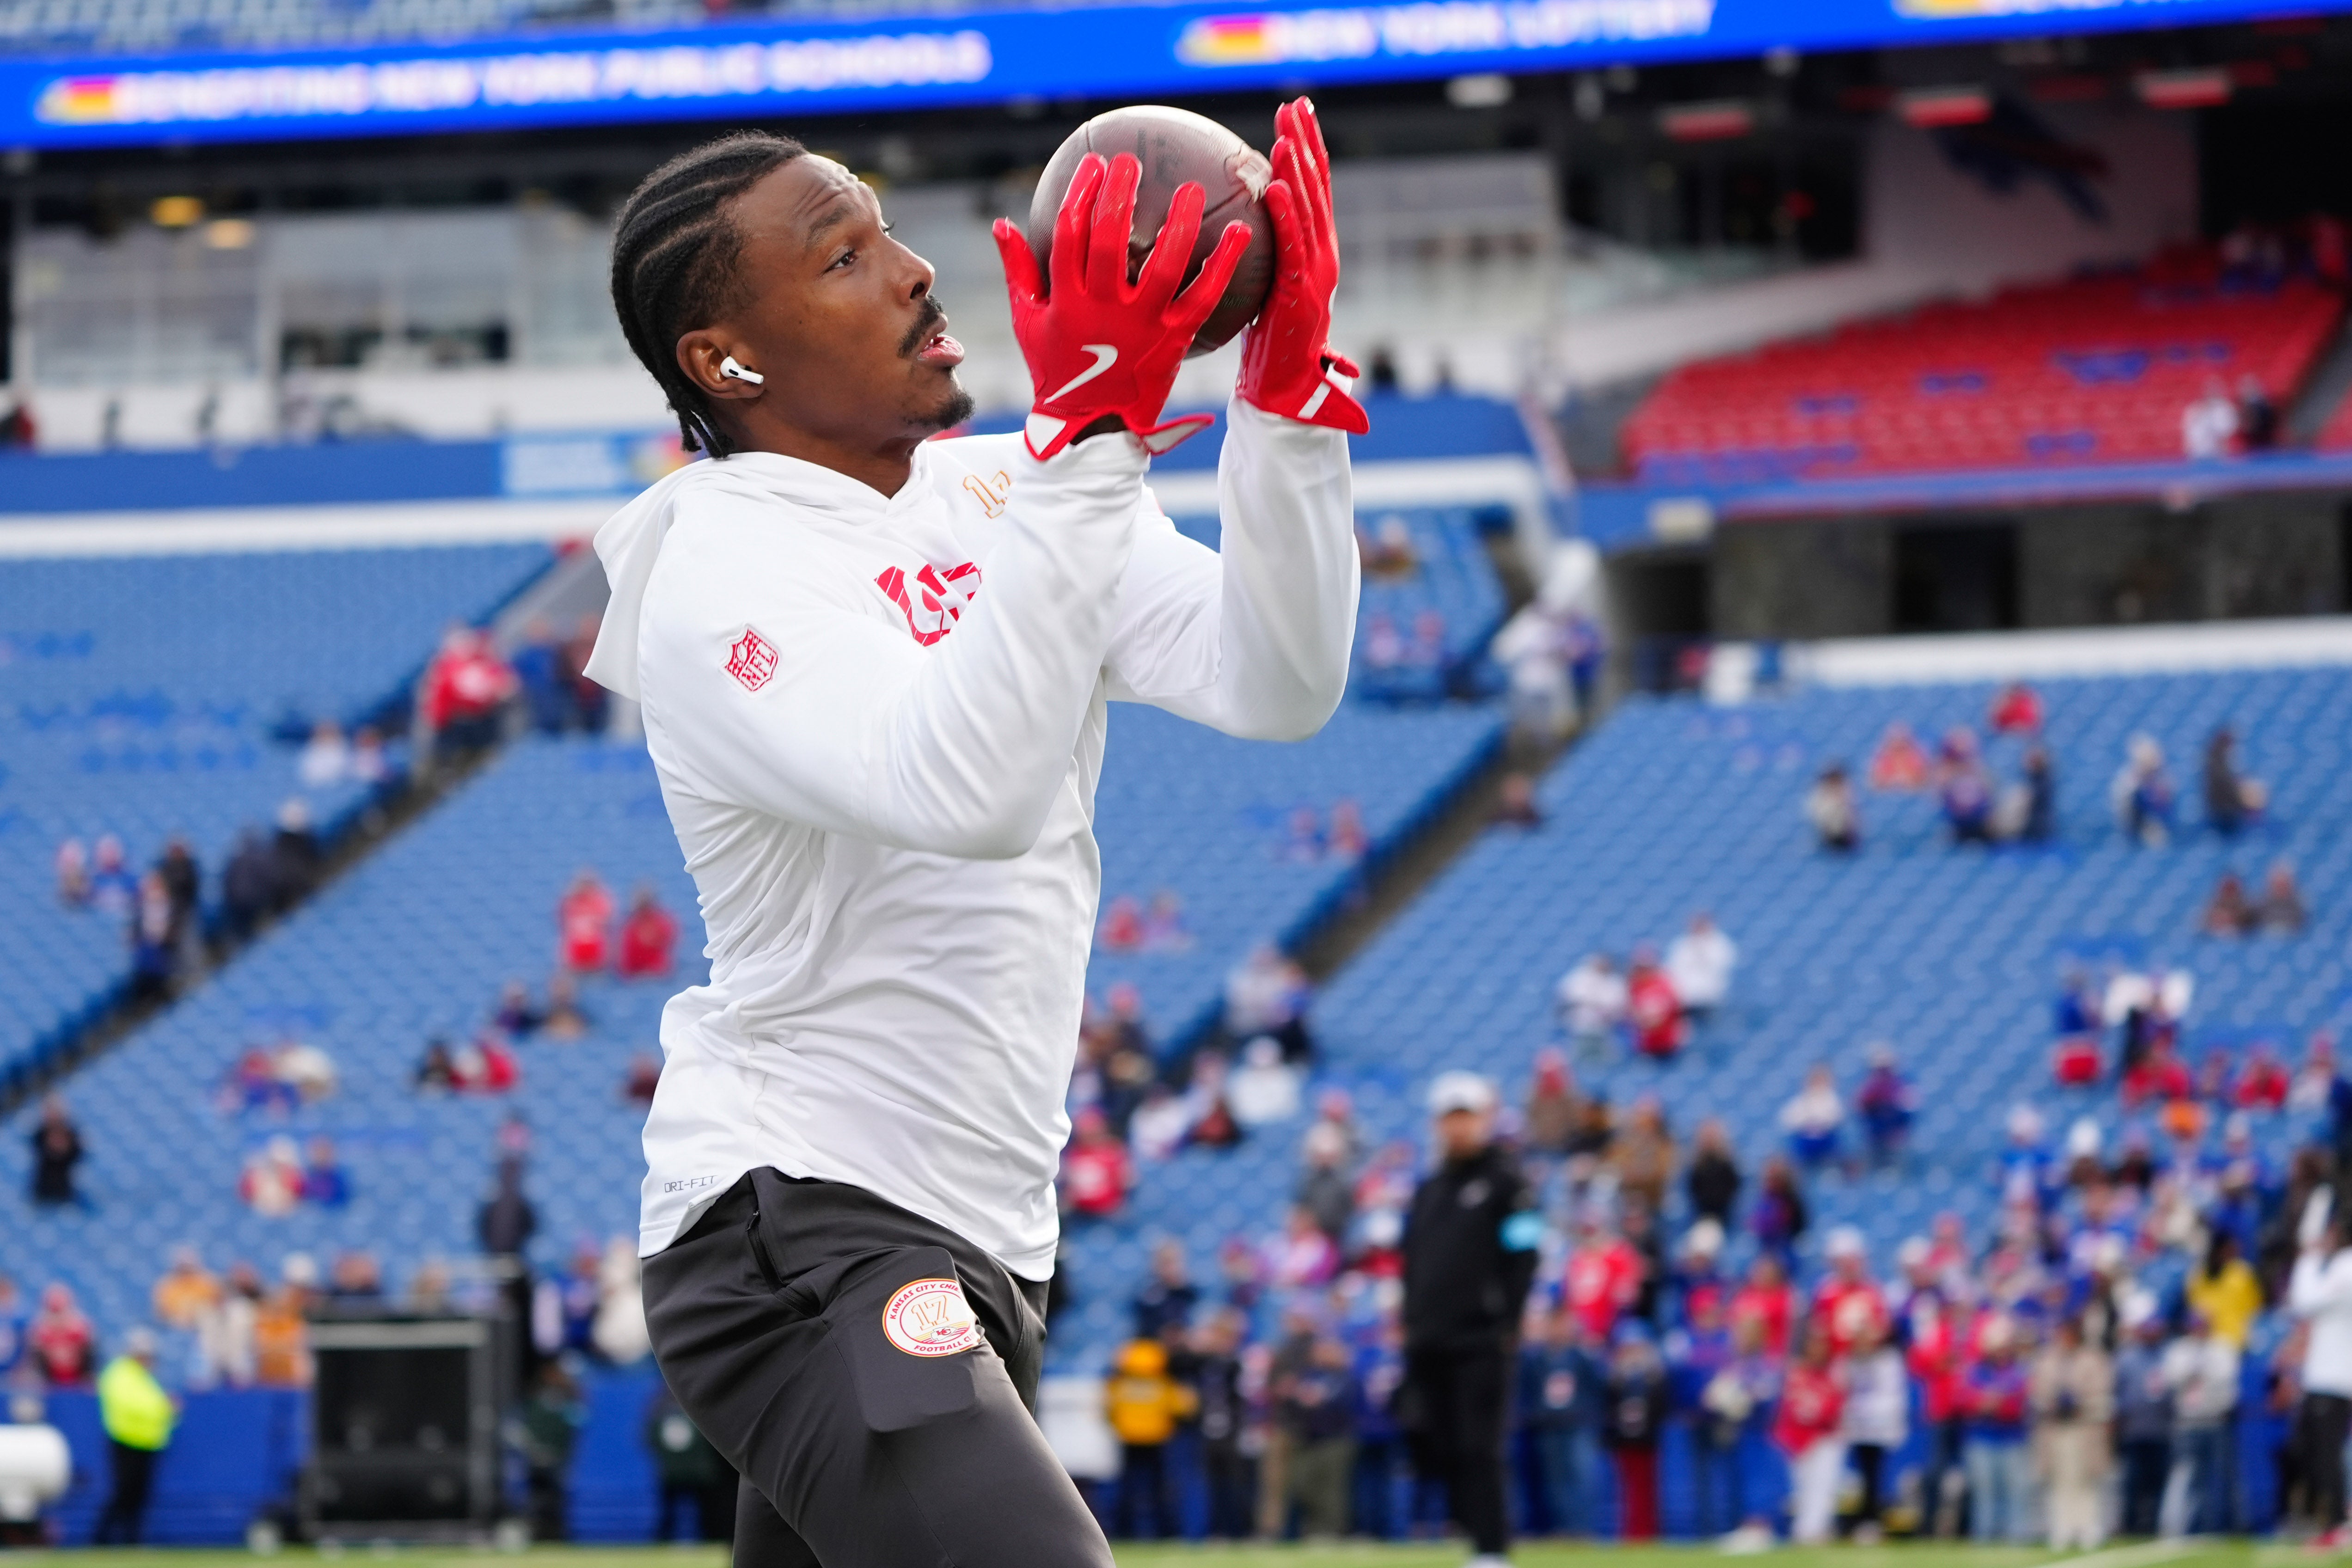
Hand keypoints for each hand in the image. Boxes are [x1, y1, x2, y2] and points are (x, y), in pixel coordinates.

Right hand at [993, 153, 1251, 460]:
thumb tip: (1000, 224)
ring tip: (1191, 188)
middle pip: (1110, 240)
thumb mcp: (1027, 321)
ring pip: (1161, 264)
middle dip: (1119, 194)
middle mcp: (1102, 308)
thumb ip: (1017, 270)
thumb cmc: (1056, 371)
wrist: (1089, 427)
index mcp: (1066, 299)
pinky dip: (1222, 263)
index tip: (1095, 164)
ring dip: (1178, 223)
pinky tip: (1239, 232)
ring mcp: (1141, 324)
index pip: (1070, 234)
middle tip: (1132, 161)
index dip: (1081, 195)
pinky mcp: (1174, 339)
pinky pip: (1203, 296)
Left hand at [1237, 98, 1368, 435]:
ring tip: (1287, 134)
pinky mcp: (1303, 295)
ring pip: (1311, 211)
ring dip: (1301, 168)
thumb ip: (1257, 258)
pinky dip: (1290, 216)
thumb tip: (1227, 228)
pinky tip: (1278, 186)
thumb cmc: (1268, 348)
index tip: (1296, 115)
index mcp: (1315, 254)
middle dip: (1307, 144)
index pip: (1313, 192)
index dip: (1308, 151)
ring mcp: (1317, 276)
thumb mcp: (1263, 291)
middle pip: (1317, 190)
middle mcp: (1323, 258)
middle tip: (1295, 107)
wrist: (1284, 394)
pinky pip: (1295, 247)